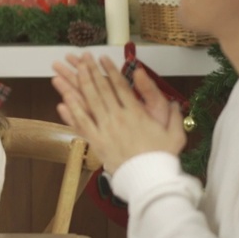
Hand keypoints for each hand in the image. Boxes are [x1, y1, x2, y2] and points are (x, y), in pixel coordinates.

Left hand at [51, 53, 184, 174]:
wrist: (148, 180)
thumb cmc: (162, 158)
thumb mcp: (175, 134)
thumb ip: (173, 115)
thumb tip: (173, 102)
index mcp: (136, 113)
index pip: (120, 86)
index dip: (110, 71)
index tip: (102, 59)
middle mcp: (118, 118)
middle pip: (101, 90)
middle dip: (91, 71)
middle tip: (82, 57)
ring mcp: (105, 129)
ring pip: (89, 102)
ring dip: (78, 85)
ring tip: (69, 71)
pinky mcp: (96, 142)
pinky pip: (82, 123)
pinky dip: (72, 111)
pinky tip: (63, 100)